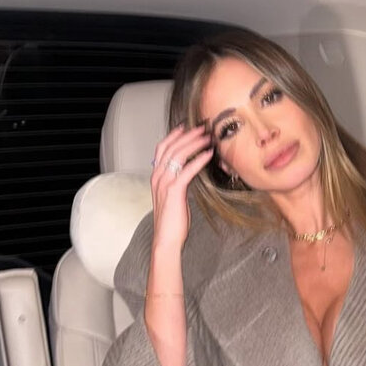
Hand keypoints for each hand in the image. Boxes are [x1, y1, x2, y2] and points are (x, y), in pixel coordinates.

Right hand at [150, 125, 213, 251]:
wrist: (166, 238)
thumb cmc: (172, 221)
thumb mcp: (174, 196)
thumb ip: (179, 182)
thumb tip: (191, 172)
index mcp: (156, 176)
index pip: (162, 149)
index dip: (174, 135)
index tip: (185, 126)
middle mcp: (158, 176)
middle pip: (171, 147)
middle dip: (188, 135)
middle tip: (202, 128)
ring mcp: (164, 183)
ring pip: (178, 155)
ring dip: (194, 143)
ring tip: (208, 138)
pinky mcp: (174, 191)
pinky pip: (187, 170)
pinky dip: (199, 160)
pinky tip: (209, 154)